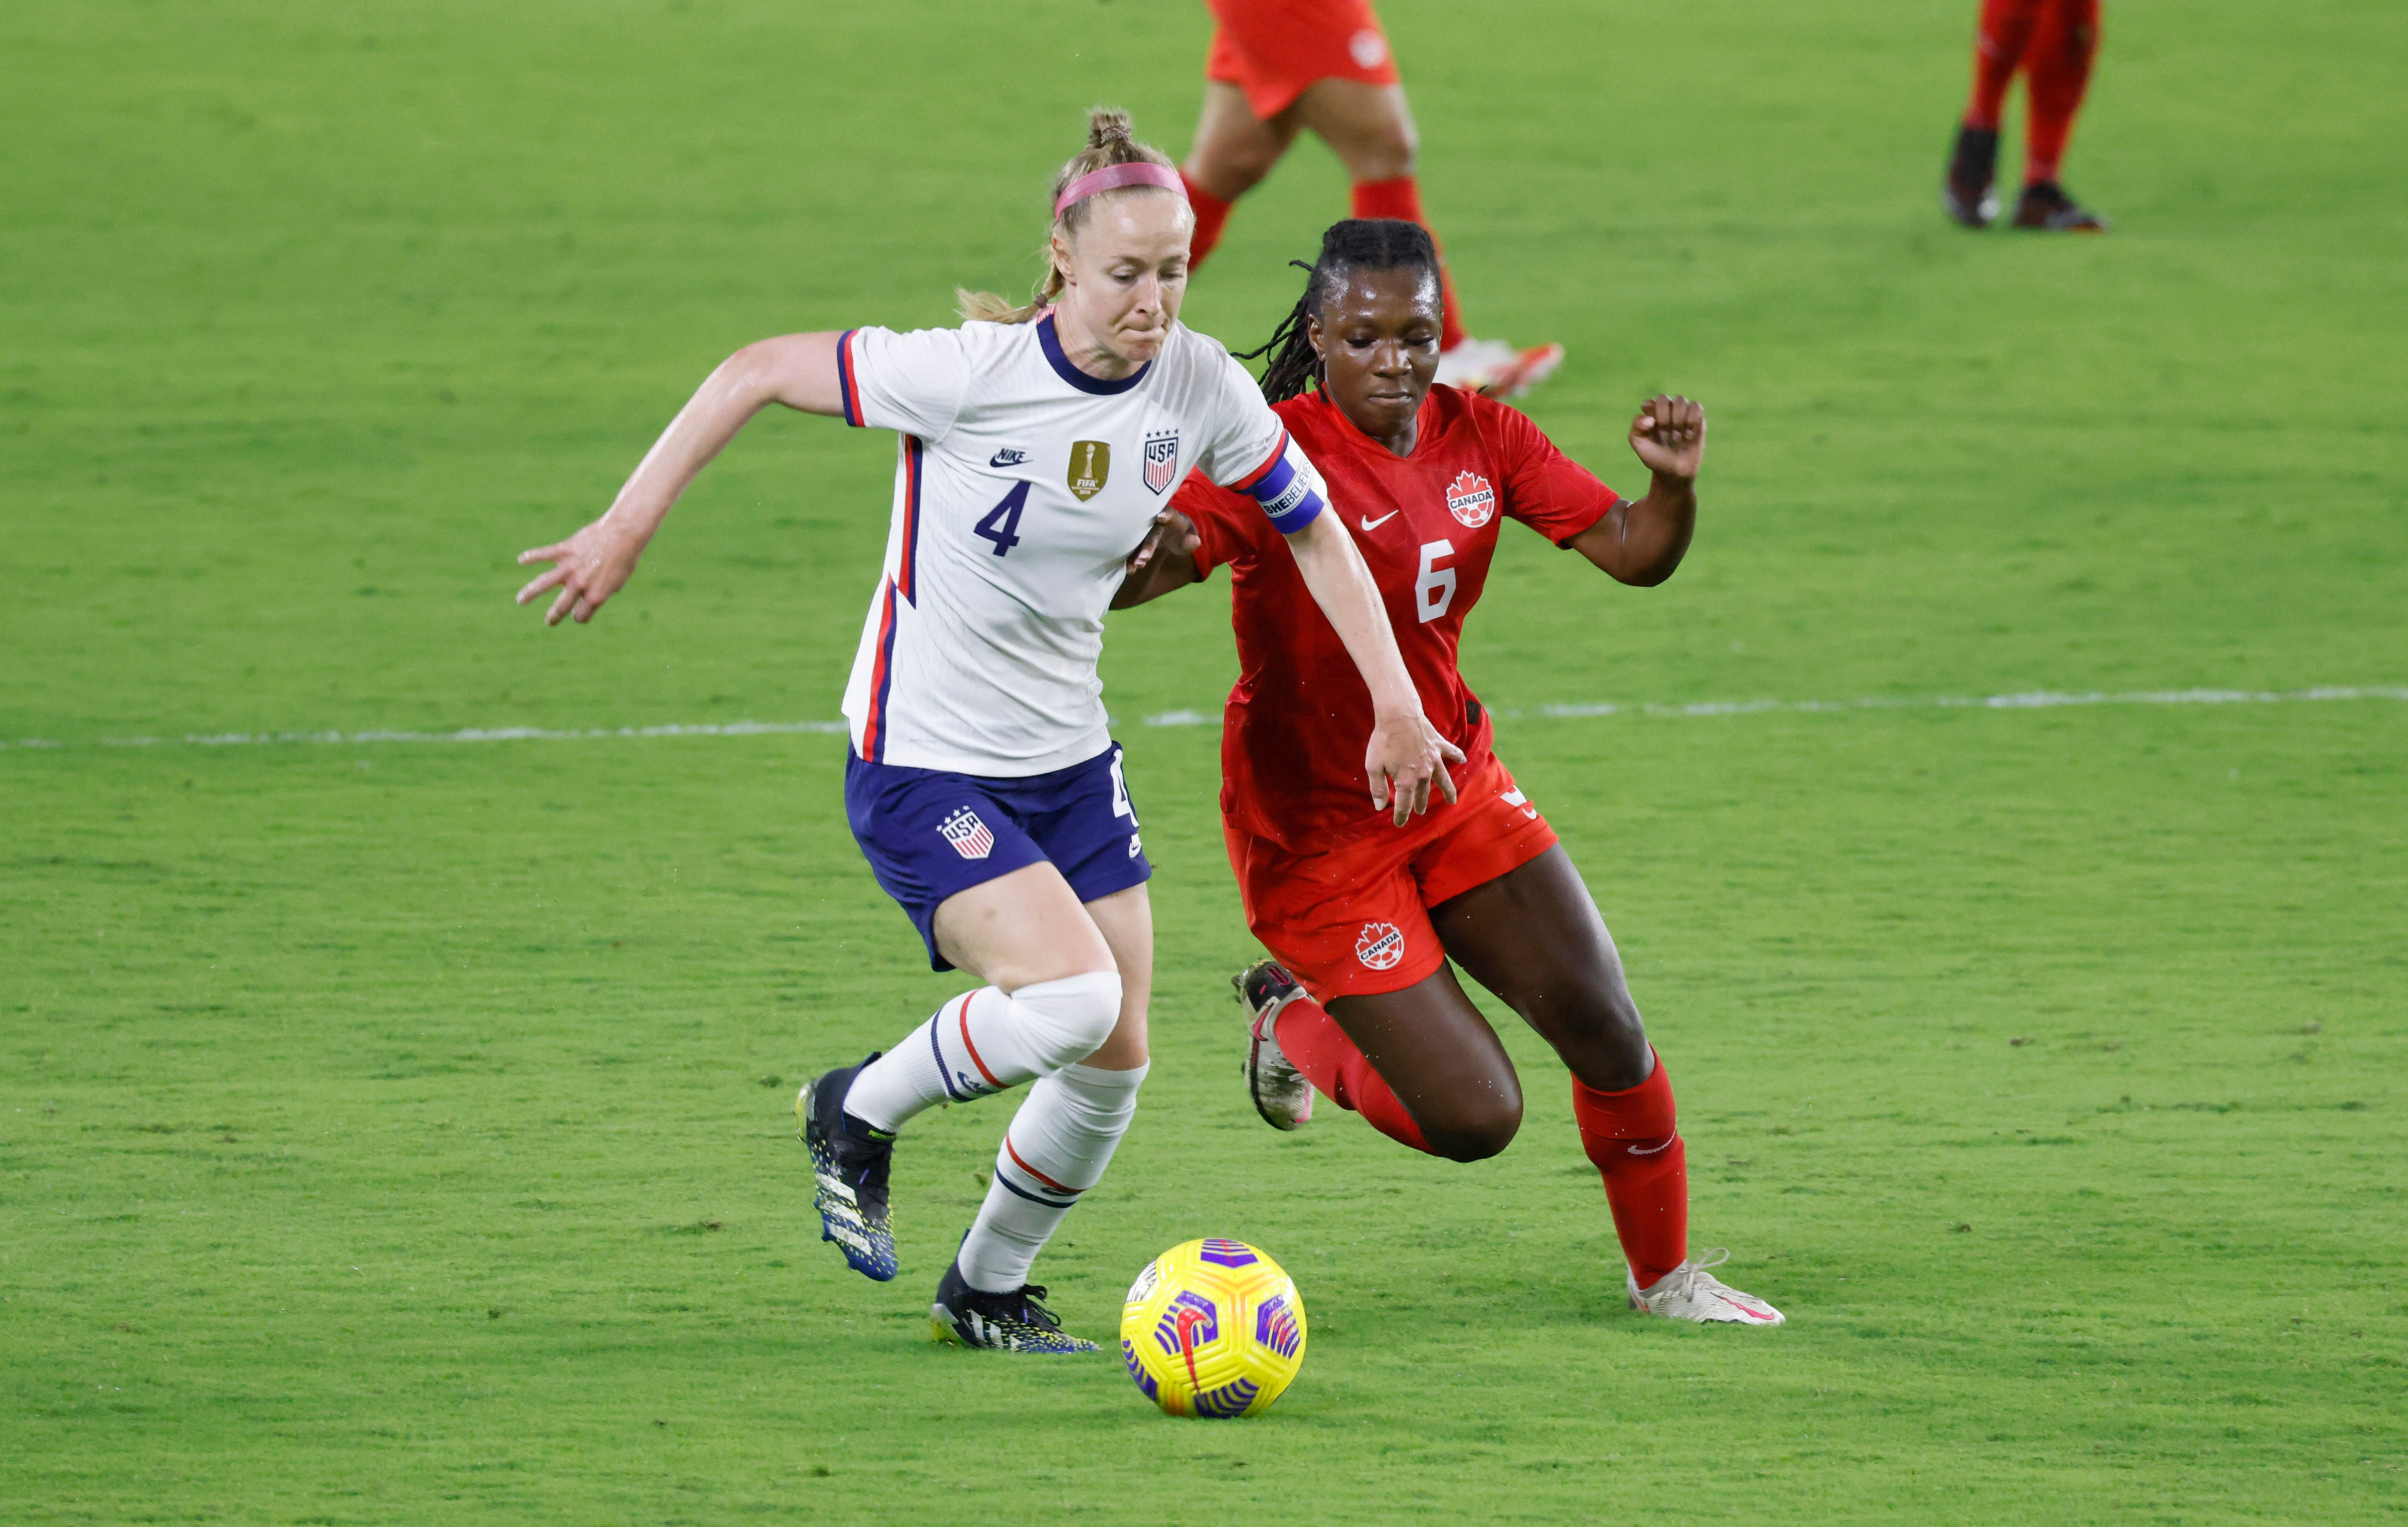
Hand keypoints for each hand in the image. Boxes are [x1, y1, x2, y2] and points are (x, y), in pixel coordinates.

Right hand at [515, 518, 645, 624]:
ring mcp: (570, 567)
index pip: (581, 615)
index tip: (580, 613)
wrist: (623, 534)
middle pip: (561, 607)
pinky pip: (543, 554)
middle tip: (549, 621)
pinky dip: (531, 556)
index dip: (581, 616)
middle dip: (554, 617)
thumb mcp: (618, 582)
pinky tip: (521, 560)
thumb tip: (591, 598)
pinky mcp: (564, 550)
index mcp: (595, 596)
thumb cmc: (625, 559)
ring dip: (529, 593)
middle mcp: (580, 585)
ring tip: (521, 600)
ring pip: (543, 584)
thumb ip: (603, 592)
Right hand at [1126, 507, 1198, 572]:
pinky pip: (1134, 548)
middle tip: (1144, 558)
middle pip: (1151, 532)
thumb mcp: (1190, 535)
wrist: (1172, 531)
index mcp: (1171, 516)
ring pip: (1139, 540)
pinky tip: (1130, 569)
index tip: (1160, 517)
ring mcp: (1145, 530)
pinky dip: (1131, 558)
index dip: (1165, 514)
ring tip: (1134, 567)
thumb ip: (1192, 539)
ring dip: (1136, 553)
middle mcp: (1155, 520)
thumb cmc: (1182, 532)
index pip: (1169, 513)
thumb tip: (1196, 541)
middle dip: (1147, 545)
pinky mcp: (1139, 539)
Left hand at [1365, 712, 1464, 826]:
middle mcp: (1423, 774)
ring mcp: (1433, 760)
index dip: (1401, 816)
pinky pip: (1451, 752)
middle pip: (1422, 794)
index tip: (1399, 824)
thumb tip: (1379, 807)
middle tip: (1420, 811)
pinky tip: (1463, 760)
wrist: (1398, 715)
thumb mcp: (1373, 766)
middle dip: (1420, 804)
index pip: (1404, 805)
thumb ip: (1377, 788)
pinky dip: (1457, 756)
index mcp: (1406, 781)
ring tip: (1452, 801)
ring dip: (1448, 791)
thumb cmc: (1383, 740)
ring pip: (1443, 780)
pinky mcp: (1439, 745)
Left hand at [1629, 394, 1704, 481]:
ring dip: (1678, 418)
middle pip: (1664, 399)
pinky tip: (1690, 433)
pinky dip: (1693, 418)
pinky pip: (1696, 406)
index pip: (1649, 403)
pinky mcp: (1697, 419)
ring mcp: (1682, 413)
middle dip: (1664, 418)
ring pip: (1680, 400)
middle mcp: (1666, 411)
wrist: (1675, 473)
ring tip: (1679, 434)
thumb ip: (1637, 427)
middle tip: (1666, 434)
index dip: (1651, 417)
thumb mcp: (1639, 445)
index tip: (1652, 431)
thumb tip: (1651, 419)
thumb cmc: (1655, 458)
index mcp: (1650, 414)